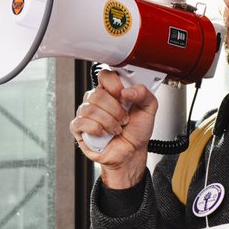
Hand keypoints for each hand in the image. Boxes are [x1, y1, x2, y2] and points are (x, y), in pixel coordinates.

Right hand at [70, 68, 158, 188]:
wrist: (132, 153)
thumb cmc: (137, 131)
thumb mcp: (149, 110)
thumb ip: (144, 94)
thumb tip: (128, 90)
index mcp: (112, 91)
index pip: (104, 75)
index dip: (113, 84)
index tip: (123, 95)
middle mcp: (97, 100)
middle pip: (98, 94)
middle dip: (115, 110)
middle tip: (124, 119)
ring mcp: (86, 113)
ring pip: (90, 109)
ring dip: (109, 122)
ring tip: (116, 129)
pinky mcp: (79, 128)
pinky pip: (81, 122)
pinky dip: (96, 129)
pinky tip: (104, 133)